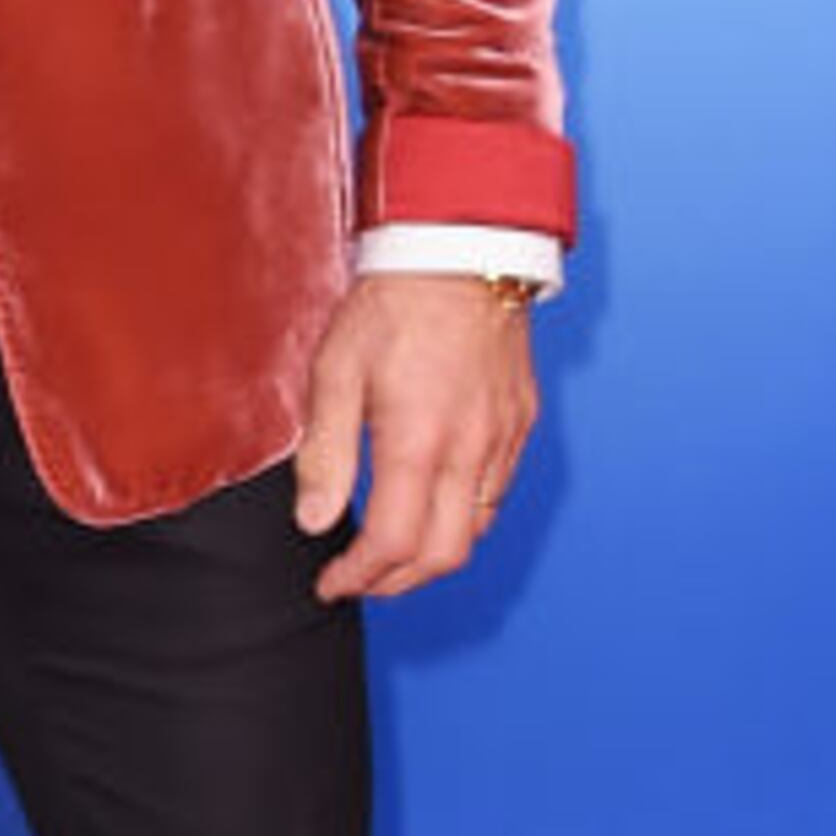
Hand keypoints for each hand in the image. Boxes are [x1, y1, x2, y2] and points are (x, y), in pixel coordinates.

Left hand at [293, 277, 540, 601]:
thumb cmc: (392, 305)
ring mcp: (503, 438)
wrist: (459, 252)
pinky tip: (432, 506)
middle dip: (397, 583)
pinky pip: (497, 493)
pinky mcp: (521, 423)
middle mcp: (471, 448)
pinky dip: (463, 517)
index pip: (394, 542)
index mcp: (419, 440)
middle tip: (359, 581)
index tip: (332, 582)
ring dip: (432, 554)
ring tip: (391, 553)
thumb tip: (314, 521)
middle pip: (444, 554)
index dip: (359, 576)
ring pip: (478, 529)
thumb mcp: (335, 373)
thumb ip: (326, 455)